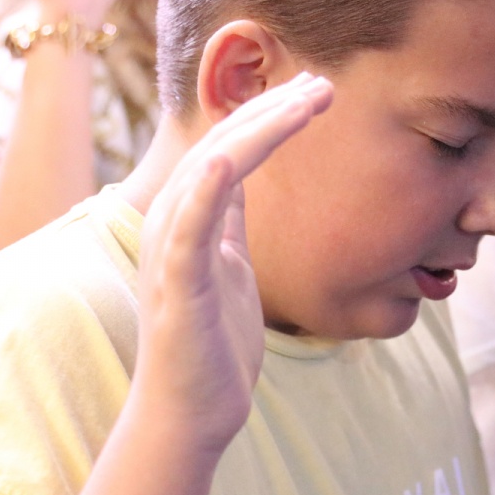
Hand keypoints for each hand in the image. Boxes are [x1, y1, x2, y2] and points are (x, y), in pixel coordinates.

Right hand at [134, 73, 334, 453]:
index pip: (232, 147)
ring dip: (255, 132)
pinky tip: (230, 158)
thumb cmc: (213, 342)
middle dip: (273, 110)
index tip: (316, 89)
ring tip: (300, 103)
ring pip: (211, 173)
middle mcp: (173, 223)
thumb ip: (229, 219)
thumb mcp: (229, 264)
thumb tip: (245, 173)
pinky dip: (205, 191)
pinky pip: (188, 230)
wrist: (192, 411)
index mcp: (190, 217)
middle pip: (224, 147)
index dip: (271, 114)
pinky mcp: (176, 286)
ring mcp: (171, 252)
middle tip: (322, 83)